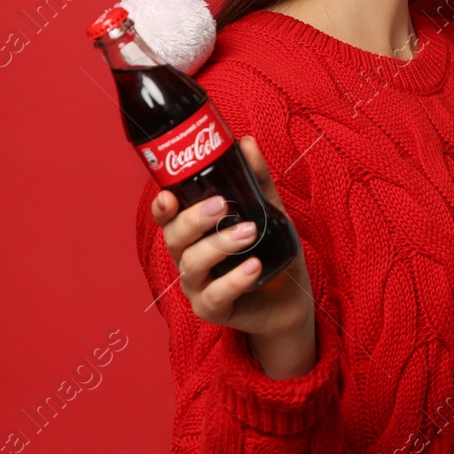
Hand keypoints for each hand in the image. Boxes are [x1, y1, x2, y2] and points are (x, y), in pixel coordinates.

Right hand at [154, 135, 315, 377]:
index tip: (168, 195)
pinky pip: (215, 296)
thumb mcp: (268, 212)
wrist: (291, 298)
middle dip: (194, 220)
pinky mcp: (213, 310)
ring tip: (249, 232)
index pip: (167, 218)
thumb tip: (245, 143)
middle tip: (221, 206)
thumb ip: (257, 181)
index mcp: (194, 234)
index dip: (162, 207)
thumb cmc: (270, 252)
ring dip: (219, 245)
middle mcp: (189, 259)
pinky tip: (252, 266)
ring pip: (193, 265)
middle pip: (175, 238)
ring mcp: (198, 287)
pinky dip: (234, 280)